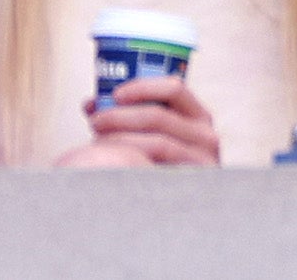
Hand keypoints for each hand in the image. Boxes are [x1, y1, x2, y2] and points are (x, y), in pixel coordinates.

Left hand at [69, 76, 219, 166]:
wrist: (179, 208)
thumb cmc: (160, 167)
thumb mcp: (153, 137)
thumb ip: (127, 118)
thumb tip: (92, 103)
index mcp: (198, 118)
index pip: (174, 89)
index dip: (142, 87)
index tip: (114, 94)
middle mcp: (205, 135)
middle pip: (159, 116)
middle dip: (120, 117)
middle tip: (96, 122)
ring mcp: (201, 159)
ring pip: (157, 142)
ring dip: (121, 140)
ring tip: (97, 144)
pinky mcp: (191, 181)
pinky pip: (158, 167)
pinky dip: (133, 161)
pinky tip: (116, 164)